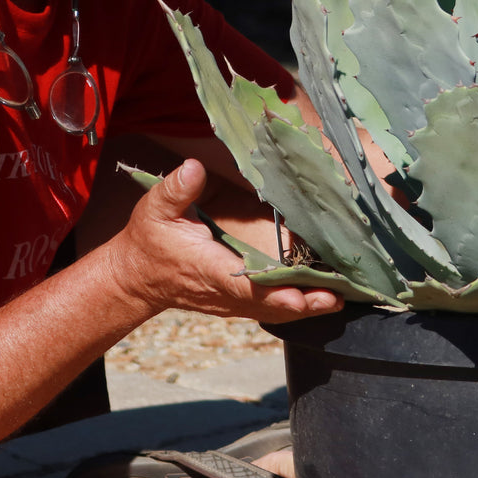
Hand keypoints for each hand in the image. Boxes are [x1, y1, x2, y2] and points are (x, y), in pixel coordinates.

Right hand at [104, 159, 343, 323]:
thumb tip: (193, 168)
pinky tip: (326, 296)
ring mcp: (232, 301)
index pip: (243, 283)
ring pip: (274, 310)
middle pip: (268, 303)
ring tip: (341, 298)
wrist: (137, 278)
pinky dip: (299, 305)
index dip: (272, 290)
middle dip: (303, 302)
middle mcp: (224, 291)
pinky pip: (272, 307)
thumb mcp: (155, 210)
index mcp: (208, 269)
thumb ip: (176, 190)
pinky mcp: (239, 302)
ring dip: (307, 307)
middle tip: (337, 296)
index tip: (298, 294)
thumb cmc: (149, 241)